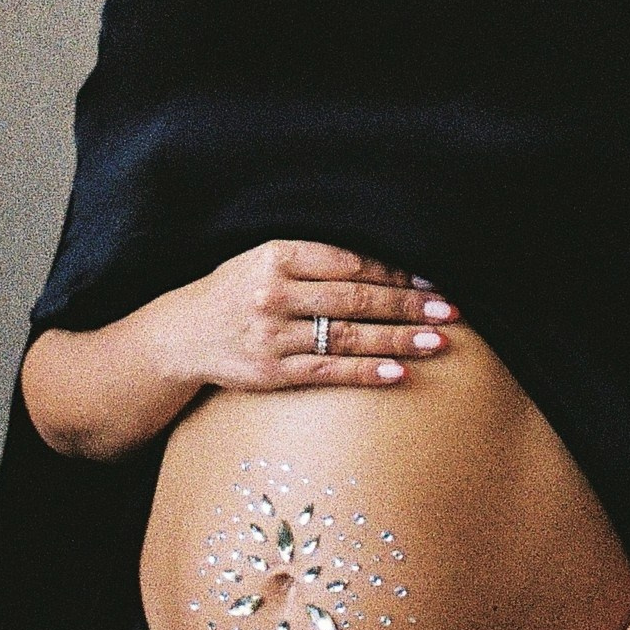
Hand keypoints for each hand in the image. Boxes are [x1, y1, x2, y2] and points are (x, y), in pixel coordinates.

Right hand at [167, 238, 458, 392]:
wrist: (181, 335)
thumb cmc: (236, 290)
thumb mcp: (264, 259)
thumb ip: (314, 258)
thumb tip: (384, 264)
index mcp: (277, 256)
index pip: (349, 262)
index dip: (394, 272)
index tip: (430, 279)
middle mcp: (274, 293)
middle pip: (355, 299)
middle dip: (408, 305)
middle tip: (448, 309)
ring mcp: (273, 335)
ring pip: (348, 337)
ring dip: (399, 340)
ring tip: (438, 341)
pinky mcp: (272, 372)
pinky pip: (329, 372)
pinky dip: (366, 373)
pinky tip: (399, 373)